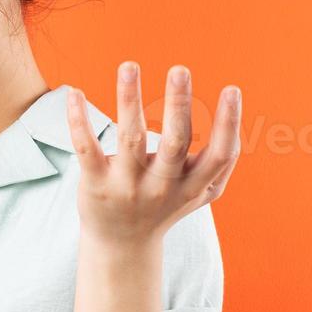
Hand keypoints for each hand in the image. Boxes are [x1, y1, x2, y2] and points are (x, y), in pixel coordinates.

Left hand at [66, 61, 241, 245]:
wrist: (122, 245)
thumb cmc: (165, 207)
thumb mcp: (199, 193)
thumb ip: (220, 163)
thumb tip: (235, 114)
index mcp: (193, 184)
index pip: (219, 155)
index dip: (229, 124)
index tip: (232, 89)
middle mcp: (163, 186)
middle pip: (176, 143)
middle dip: (178, 105)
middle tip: (180, 69)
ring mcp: (128, 186)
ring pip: (130, 138)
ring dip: (129, 99)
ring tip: (129, 66)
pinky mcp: (96, 185)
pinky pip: (87, 149)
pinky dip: (79, 121)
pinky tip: (75, 93)